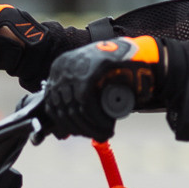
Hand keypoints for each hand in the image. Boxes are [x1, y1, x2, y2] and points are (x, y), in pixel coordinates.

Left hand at [42, 36, 167, 138]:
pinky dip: (96, 119)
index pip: (52, 105)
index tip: (80, 133)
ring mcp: (74, 69)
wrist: (136, 52)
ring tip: (104, 133)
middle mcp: (62, 67)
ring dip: (90, 127)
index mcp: (59, 69)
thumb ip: (76, 97)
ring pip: (75, 109)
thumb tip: (67, 128)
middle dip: (80, 128)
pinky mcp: (88, 72)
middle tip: (96, 135)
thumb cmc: (114, 68)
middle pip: (62, 109)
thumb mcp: (89, 79)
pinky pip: (86, 104)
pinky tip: (106, 125)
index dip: (66, 125)